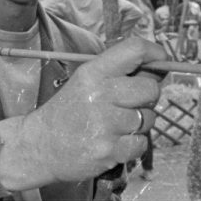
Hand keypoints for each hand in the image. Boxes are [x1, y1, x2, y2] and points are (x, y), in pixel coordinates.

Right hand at [0, 38, 166, 191]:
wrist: (39, 146)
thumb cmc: (67, 112)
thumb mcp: (84, 82)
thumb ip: (117, 73)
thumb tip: (159, 68)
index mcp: (93, 73)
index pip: (136, 50)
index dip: (156, 53)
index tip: (161, 61)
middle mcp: (101, 95)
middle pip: (151, 88)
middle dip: (147, 97)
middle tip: (129, 104)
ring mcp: (105, 124)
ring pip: (149, 118)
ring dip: (138, 123)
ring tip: (115, 125)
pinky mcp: (109, 150)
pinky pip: (141, 143)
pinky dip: (133, 145)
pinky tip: (114, 142)